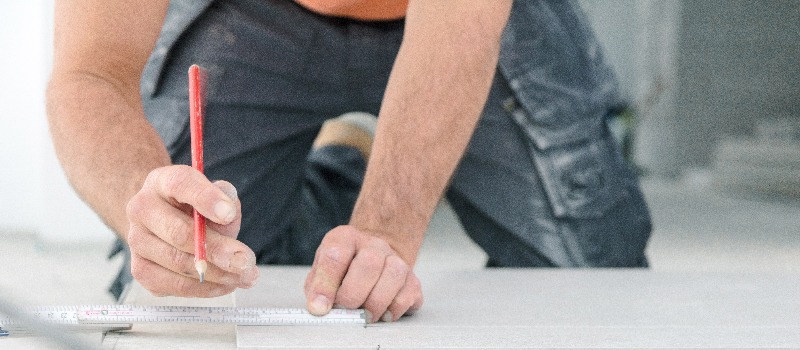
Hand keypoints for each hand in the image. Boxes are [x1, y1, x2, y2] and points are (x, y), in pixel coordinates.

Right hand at [126, 165, 258, 296]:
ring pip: (179, 263)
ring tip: (246, 276)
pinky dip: (204, 289)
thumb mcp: (214, 193)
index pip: (181, 184)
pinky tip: (226, 284)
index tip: (229, 214)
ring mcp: (137, 242)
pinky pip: (174, 285)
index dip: (206, 198)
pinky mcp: (141, 270)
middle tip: (246, 261)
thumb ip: (226, 197)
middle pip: (180, 233)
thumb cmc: (196, 207)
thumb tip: (228, 213)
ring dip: (217, 274)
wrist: (164, 222)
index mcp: (162, 181)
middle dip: (219, 250)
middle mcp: (142, 209)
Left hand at [303, 226, 422, 322]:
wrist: (373, 262)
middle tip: (345, 310)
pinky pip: (406, 296)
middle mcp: (374, 245)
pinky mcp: (412, 279)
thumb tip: (318, 308)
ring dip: (375, 304)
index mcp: (345, 238)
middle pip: (369, 264)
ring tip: (364, 315)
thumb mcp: (321, 273)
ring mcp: (396, 260)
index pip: (335, 256)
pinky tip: (381, 313)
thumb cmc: (343, 271)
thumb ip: (317, 288)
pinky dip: (392, 311)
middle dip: (353, 295)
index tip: (320, 308)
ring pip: (393, 277)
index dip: (325, 285)